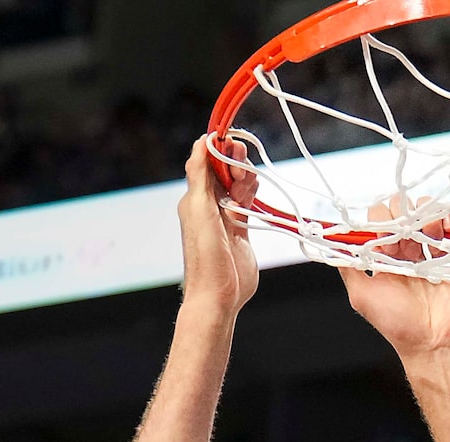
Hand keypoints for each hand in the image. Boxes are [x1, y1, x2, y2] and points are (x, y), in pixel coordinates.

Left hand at [179, 136, 257, 315]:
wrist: (218, 294)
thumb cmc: (205, 254)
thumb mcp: (198, 207)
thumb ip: (199, 173)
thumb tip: (202, 140)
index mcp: (195, 195)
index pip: (208, 159)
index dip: (221, 149)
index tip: (232, 148)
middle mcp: (208, 203)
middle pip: (225, 169)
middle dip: (236, 163)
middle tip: (241, 174)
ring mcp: (225, 216)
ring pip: (238, 184)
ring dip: (245, 178)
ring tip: (247, 186)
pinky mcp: (240, 229)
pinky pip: (246, 202)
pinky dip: (252, 192)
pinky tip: (254, 190)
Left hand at [344, 205, 449, 357]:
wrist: (433, 342)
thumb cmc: (397, 325)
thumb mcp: (361, 296)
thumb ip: (347, 268)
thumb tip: (332, 243)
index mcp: (384, 256)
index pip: (376, 220)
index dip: (378, 224)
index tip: (384, 245)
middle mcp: (405, 249)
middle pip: (399, 209)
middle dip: (400, 220)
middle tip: (404, 248)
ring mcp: (429, 248)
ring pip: (424, 210)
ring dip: (424, 216)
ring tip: (429, 238)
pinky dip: (447, 216)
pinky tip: (445, 228)